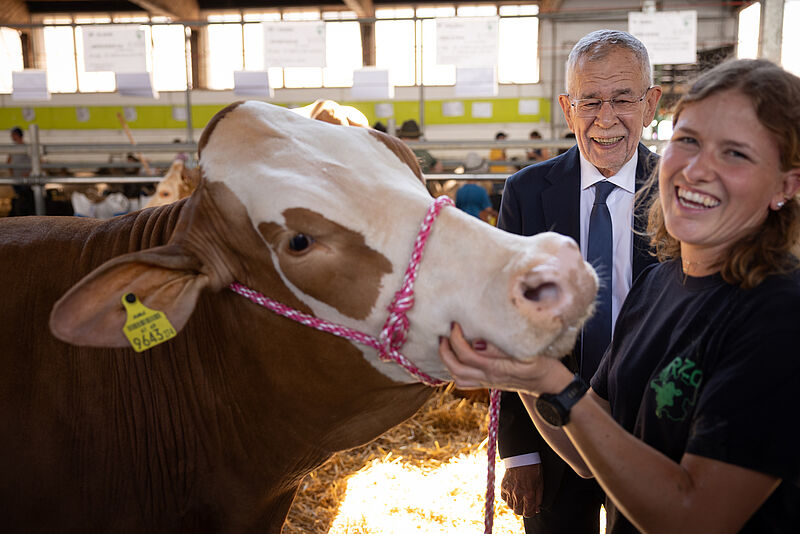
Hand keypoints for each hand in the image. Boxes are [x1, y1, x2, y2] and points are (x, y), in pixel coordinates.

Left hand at [438, 323, 566, 394]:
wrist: (552, 387)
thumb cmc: (544, 366)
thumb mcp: (527, 355)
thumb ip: (501, 350)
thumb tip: (478, 342)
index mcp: (496, 369)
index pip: (467, 355)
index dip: (456, 339)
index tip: (455, 324)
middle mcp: (489, 378)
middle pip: (456, 369)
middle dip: (445, 351)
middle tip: (443, 334)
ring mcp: (489, 382)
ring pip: (458, 378)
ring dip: (448, 362)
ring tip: (447, 344)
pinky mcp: (490, 383)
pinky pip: (466, 381)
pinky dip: (456, 370)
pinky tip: (458, 357)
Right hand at [501, 464, 543, 516]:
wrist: (521, 457)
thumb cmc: (533, 469)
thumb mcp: (540, 484)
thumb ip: (538, 498)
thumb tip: (536, 510)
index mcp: (528, 494)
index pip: (528, 513)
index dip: (531, 513)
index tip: (532, 510)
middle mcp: (517, 494)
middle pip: (518, 512)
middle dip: (523, 510)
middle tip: (526, 505)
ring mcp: (509, 490)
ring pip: (510, 506)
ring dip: (515, 505)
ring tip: (520, 499)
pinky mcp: (503, 486)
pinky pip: (504, 499)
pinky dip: (508, 499)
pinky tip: (513, 494)